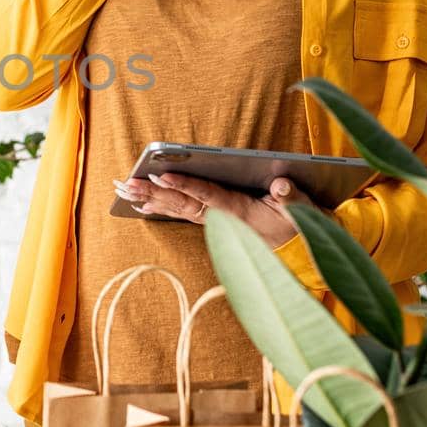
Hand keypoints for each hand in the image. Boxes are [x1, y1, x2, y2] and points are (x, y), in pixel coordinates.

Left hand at [114, 173, 316, 248]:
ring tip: (124, 189)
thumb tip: (280, 184)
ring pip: (177, 209)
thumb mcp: (302, 210)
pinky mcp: (214, 222)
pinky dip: (161, 207)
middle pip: (182, 204)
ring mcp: (216, 222)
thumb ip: (291, 196)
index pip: (207, 196)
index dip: (185, 186)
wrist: (300, 251)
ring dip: (150, 199)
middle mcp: (222, 219)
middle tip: (126, 183)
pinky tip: (142, 203)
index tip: (162, 175)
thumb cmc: (298, 226)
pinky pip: (183, 213)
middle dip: (153, 193)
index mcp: (240, 212)